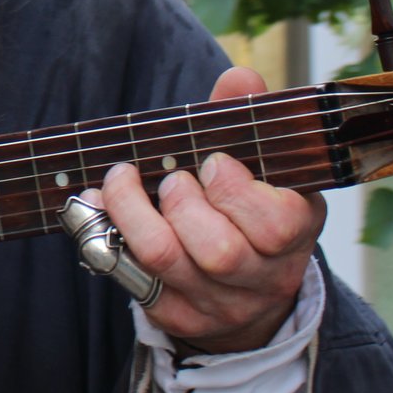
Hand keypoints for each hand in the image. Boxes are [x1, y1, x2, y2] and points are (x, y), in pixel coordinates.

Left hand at [96, 66, 322, 354]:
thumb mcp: (262, 165)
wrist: (248, 285)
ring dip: (133, 212)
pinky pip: (132, 279)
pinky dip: (106, 235)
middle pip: (218, 252)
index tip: (212, 162)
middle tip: (170, 178)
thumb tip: (240, 77)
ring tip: (123, 181)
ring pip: (167, 262)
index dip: (234, 189)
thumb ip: (248, 120)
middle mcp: (263, 277)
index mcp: (295, 234)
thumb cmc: (249, 206)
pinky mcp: (177, 315)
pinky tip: (98, 207)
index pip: (273, 225)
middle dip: (181, 203)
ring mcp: (219, 303)